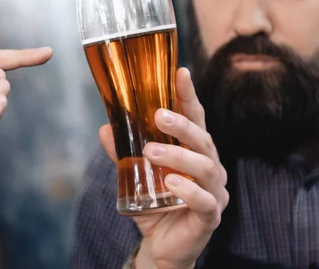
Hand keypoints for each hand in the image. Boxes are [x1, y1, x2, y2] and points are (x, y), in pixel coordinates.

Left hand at [99, 68, 227, 268]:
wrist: (162, 245)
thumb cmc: (156, 203)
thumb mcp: (135, 175)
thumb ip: (123, 152)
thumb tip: (104, 128)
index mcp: (194, 151)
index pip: (195, 118)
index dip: (189, 96)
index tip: (180, 72)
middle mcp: (209, 166)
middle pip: (203, 139)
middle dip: (182, 124)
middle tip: (157, 115)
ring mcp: (214, 191)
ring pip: (206, 167)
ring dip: (178, 156)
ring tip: (151, 152)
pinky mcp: (211, 216)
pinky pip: (205, 201)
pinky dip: (189, 191)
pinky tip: (171, 183)